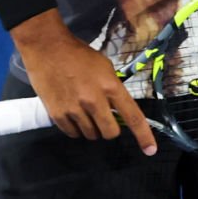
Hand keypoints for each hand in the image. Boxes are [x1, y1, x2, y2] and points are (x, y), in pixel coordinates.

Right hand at [11, 12, 157, 154]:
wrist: (47, 48)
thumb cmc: (79, 55)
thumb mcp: (104, 66)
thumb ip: (113, 89)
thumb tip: (117, 109)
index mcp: (110, 86)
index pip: (132, 116)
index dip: (144, 136)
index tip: (150, 150)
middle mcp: (94, 101)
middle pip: (110, 133)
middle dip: (110, 129)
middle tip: (103, 118)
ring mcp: (74, 109)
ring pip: (91, 135)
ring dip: (91, 128)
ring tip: (84, 111)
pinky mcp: (57, 114)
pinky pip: (73, 134)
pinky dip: (75, 129)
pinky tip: (72, 114)